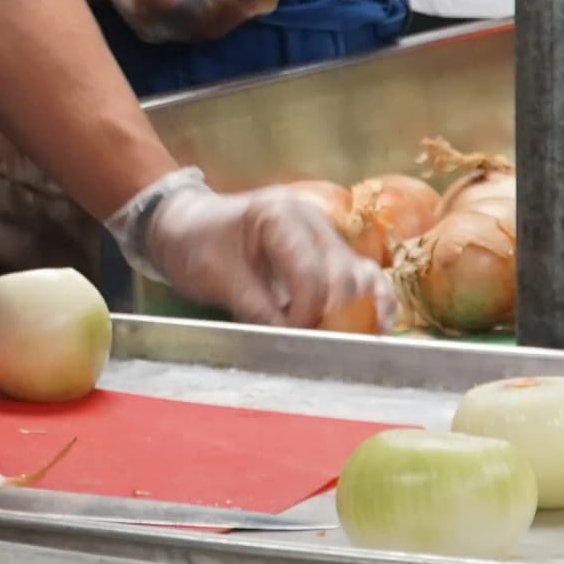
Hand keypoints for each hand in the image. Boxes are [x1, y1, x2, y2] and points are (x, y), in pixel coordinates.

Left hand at [119, 170, 382, 327]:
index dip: (305, 313)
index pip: (311, 273)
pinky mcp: (329, 253)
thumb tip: (291, 342)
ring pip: (362, 276)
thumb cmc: (195, 243)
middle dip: (333, 318)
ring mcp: (325, 236)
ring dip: (362, 311)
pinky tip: (376, 327)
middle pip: (344, 276)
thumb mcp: (216, 278)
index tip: (289, 337)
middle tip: (313, 347)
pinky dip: (371, 301)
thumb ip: (256, 309)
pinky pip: (362, 276)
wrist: (187, 224)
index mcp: (281, 216)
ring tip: (361, 343)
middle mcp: (313, 221)